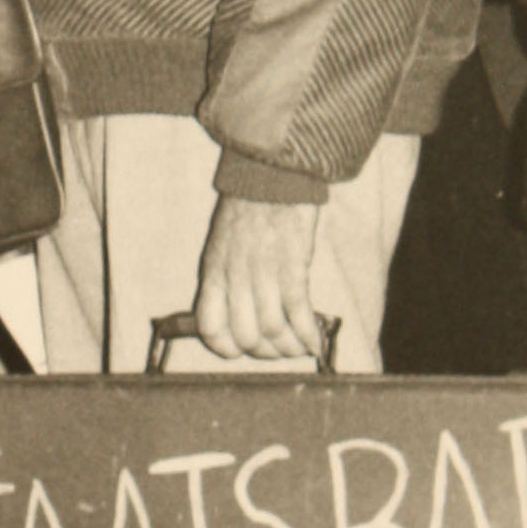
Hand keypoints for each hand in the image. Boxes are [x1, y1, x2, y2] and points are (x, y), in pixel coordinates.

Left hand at [195, 195, 325, 362]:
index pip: (210, 327)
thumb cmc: (249, 205)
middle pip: (246, 336)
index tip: (242, 351)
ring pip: (273, 330)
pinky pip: (298, 313)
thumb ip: (226, 277)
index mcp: (214, 272)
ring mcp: (263, 274)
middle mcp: (235, 278)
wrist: (271, 175)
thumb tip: (240, 311)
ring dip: (289, 347)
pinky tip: (316, 342)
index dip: (227, 348)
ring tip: (300, 347)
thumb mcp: (222, 243)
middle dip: (265, 352)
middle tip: (280, 350)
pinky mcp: (292, 267)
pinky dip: (309, 334)